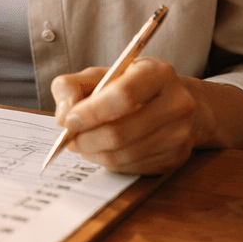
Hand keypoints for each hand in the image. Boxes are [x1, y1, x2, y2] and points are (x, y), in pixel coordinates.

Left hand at [49, 59, 203, 174]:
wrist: (174, 103)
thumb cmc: (130, 86)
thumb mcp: (100, 74)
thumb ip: (71, 86)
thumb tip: (63, 116)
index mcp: (158, 74)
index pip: (123, 96)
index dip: (90, 112)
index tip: (69, 120)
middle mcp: (177, 103)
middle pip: (121, 132)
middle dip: (86, 139)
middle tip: (71, 139)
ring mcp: (180, 134)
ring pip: (123, 155)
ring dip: (94, 153)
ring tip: (84, 144)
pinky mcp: (176, 158)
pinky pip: (131, 168)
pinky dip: (109, 162)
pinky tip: (104, 150)